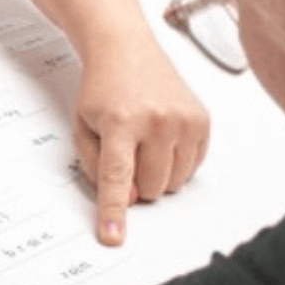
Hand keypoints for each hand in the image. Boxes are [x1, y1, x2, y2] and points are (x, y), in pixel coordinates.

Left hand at [72, 41, 208, 245]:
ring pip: (175, 183)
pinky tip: (161, 138)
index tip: (113, 236)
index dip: (114, 210)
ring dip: (158, 175)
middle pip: (151, 187)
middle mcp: (156, 120)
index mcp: (120, 121)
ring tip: (143, 142)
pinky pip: (193, 167)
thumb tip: (127, 199)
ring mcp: (183, 119)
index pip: (118, 176)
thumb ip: (95, 167)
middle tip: (126, 152)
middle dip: (137, 183)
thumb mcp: (82, 126)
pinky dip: (176, 163)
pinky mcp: (202, 120)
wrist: (124, 48)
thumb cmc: (103, 89)